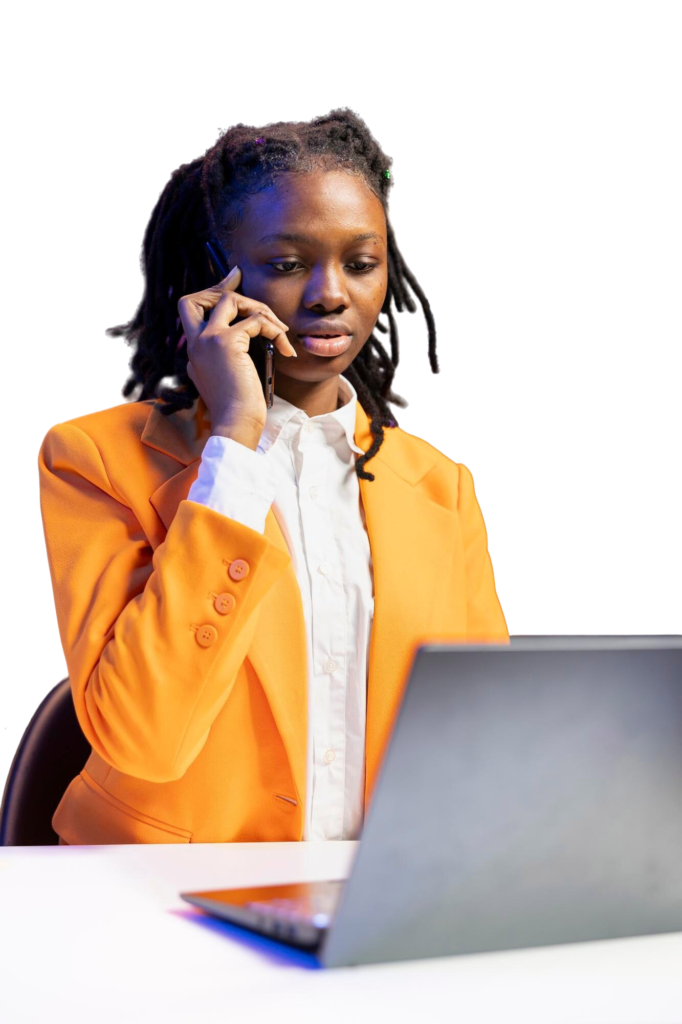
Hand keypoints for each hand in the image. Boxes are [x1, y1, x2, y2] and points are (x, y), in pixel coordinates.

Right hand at [177, 266, 295, 432]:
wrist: (236, 423)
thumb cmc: (239, 407)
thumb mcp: (230, 375)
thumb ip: (231, 353)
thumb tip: (252, 331)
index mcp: (194, 351)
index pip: (191, 308)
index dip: (211, 292)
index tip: (233, 281)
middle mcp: (196, 342)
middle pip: (199, 296)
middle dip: (227, 290)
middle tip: (251, 290)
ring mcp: (208, 340)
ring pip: (230, 300)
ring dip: (259, 309)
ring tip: (278, 330)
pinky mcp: (226, 343)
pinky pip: (255, 320)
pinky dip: (275, 329)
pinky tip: (285, 347)